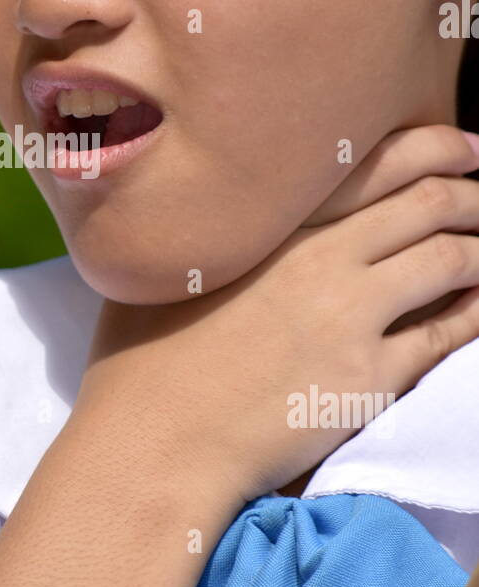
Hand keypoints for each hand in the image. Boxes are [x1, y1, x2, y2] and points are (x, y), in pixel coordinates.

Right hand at [76, 124, 478, 502]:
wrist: (156, 439)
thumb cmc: (141, 357)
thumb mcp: (164, 265)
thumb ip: (211, 230)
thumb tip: (220, 213)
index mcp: (273, 219)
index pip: (378, 161)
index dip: (434, 146)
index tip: (460, 146)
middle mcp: (322, 254)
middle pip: (427, 202)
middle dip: (472, 195)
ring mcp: (351, 314)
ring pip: (448, 260)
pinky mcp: (370, 376)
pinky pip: (445, 335)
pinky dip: (473, 313)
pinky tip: (478, 307)